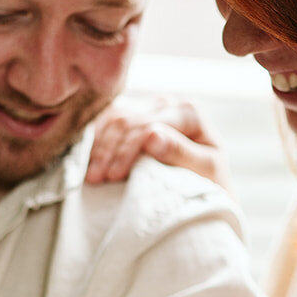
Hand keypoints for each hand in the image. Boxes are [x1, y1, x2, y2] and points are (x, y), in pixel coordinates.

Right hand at [86, 97, 229, 189]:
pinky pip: (107, 119)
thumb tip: (152, 134)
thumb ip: (182, 153)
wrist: (206, 192)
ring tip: (89, 175)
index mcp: (189, 112)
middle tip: (94, 180)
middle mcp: (168, 103)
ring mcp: (149, 106)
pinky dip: (95, 140)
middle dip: (108, 151)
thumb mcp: (206, 171)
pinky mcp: (134, 114)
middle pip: (127, 119)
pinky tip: (87, 160)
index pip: (148, 125)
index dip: (127, 151)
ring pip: (113, 117)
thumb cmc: (210, 185)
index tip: (112, 178)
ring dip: (98, 146)